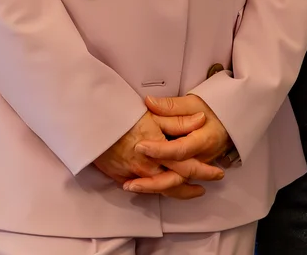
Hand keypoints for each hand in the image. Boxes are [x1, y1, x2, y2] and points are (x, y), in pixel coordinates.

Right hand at [92, 112, 219, 199]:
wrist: (89, 123)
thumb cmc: (121, 115)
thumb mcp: (153, 114)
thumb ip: (177, 120)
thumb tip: (201, 120)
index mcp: (159, 152)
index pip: (187, 166)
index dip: (204, 171)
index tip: (217, 172)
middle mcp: (148, 168)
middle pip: (175, 185)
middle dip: (191, 189)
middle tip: (204, 188)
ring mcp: (133, 175)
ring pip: (159, 189)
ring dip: (175, 192)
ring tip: (188, 191)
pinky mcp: (120, 177)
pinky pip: (142, 187)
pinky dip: (154, 189)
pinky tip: (160, 186)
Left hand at [127, 95, 231, 197]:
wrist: (229, 123)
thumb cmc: (211, 112)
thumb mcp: (194, 103)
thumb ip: (171, 106)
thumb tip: (149, 102)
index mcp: (203, 140)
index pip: (180, 150)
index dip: (159, 150)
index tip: (140, 146)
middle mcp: (200, 159)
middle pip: (177, 176)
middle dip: (153, 181)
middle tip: (130, 182)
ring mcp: (195, 168)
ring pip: (175, 185)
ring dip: (153, 188)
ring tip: (129, 187)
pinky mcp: (190, 171)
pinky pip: (175, 184)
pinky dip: (158, 187)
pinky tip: (140, 186)